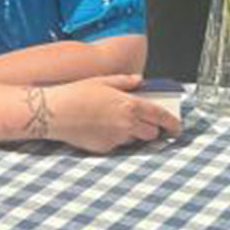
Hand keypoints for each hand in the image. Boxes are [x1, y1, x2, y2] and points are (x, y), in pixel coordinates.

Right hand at [47, 74, 181, 153]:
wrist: (54, 113)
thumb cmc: (75, 94)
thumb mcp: (102, 81)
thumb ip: (125, 81)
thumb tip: (139, 81)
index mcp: (130, 105)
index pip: (161, 116)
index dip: (172, 123)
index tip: (176, 127)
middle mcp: (127, 124)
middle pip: (151, 133)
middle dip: (151, 129)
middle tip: (143, 122)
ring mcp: (116, 138)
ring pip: (134, 140)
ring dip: (132, 133)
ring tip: (113, 122)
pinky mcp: (104, 148)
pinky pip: (117, 145)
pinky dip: (114, 138)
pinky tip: (99, 128)